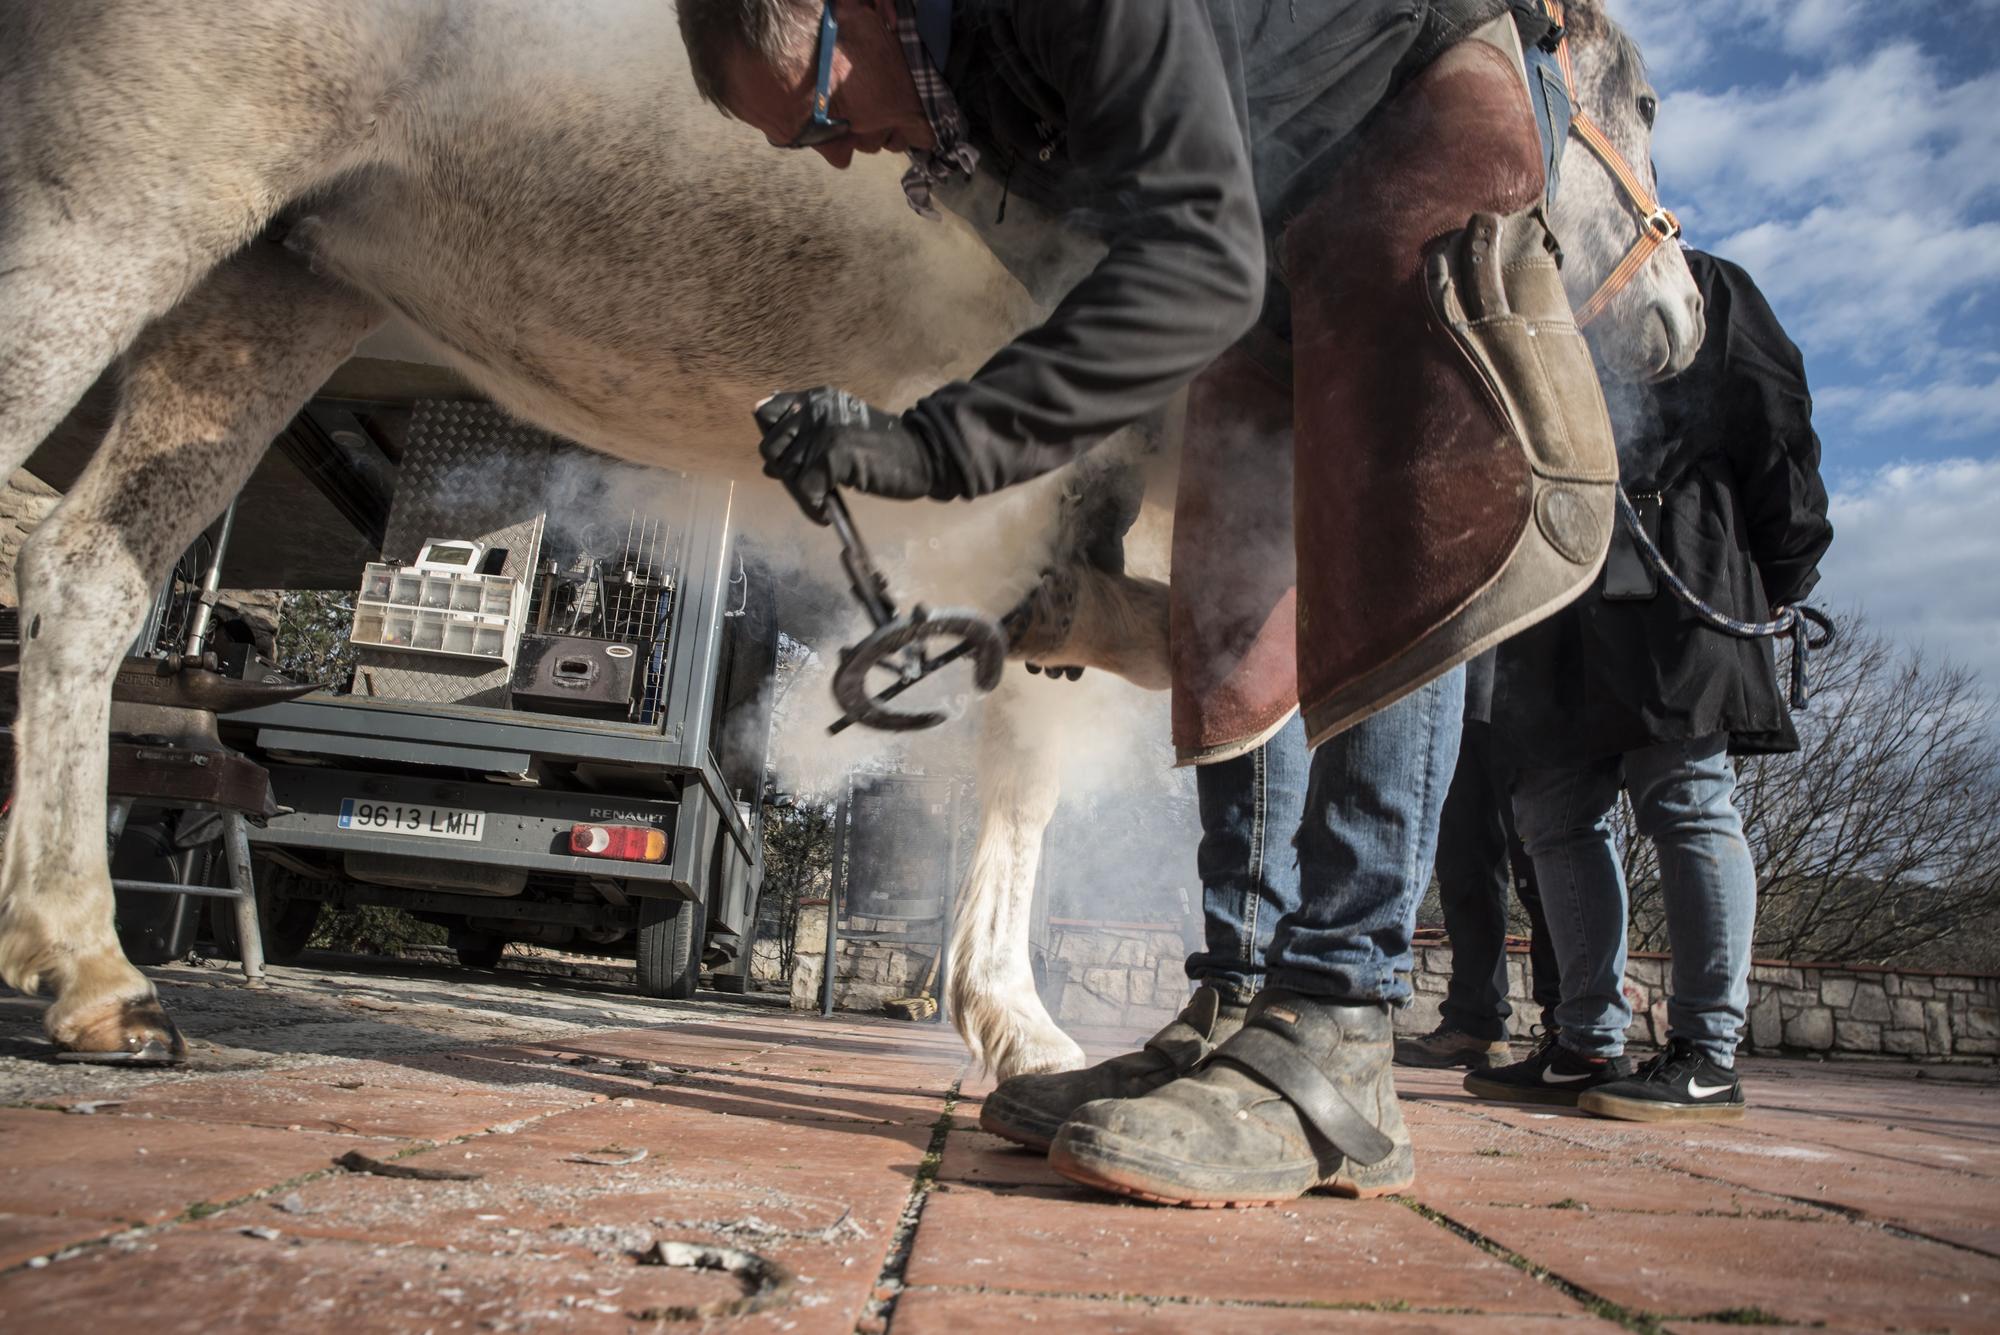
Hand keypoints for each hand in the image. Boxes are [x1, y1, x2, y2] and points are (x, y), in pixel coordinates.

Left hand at [754, 388, 940, 523]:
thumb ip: (807, 440)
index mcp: (815, 399)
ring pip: (788, 473)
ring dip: (801, 496)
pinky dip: (813, 507)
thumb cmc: (884, 448)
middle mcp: (815, 408)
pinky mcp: (833, 455)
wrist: (923, 454)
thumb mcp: (840, 432)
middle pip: (772, 448)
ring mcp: (823, 430)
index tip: (791, 461)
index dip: (774, 441)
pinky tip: (826, 513)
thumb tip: (769, 467)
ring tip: (821, 505)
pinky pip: (806, 490)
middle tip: (810, 490)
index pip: (767, 414)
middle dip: (787, 475)